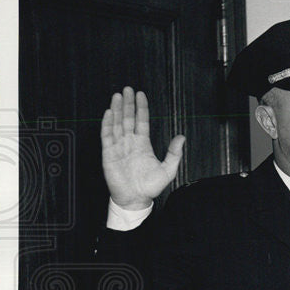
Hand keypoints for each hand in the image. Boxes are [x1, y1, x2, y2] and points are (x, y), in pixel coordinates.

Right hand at [101, 87, 183, 209]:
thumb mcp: (168, 170)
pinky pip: (106, 135)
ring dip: (117, 109)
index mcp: (143, 144)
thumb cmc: (150, 187)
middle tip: (128, 89)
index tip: (141, 95)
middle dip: (128, 103)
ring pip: (117, 123)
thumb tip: (182, 138)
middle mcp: (130, 143)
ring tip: (117, 96)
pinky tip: (109, 113)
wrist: (135, 199)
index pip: (142, 121)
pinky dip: (107, 124)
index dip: (141, 108)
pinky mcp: (108, 153)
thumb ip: (174, 153)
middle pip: (128, 118)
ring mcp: (119, 147)